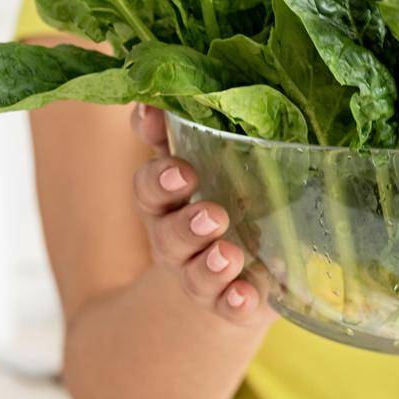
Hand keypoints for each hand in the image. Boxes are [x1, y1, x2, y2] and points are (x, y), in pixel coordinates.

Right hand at [131, 103, 275, 329]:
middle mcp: (176, 237)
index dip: (160, 176)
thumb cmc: (225, 200)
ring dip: (209, 264)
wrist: (230, 281)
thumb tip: (177, 91)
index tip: (182, 169)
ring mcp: (200, 274)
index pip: (151, 185)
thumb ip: (197, 128)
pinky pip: (227, 307)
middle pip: (167, 231)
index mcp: (170, 199)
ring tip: (228, 256)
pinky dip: (235, 302)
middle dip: (186, 224)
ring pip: (194, 272)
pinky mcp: (229, 303)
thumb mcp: (213, 163)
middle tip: (213, 215)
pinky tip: (247, 296)